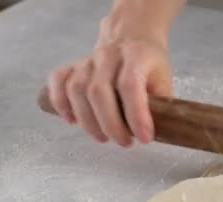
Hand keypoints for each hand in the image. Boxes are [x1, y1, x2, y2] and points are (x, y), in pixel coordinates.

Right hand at [47, 18, 172, 145]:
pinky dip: (60, 102)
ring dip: (88, 121)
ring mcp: (88, 60)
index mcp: (136, 56)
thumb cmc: (150, 66)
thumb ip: (161, 105)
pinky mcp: (73, 66)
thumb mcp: (164, 81)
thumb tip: (158, 134)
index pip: (130, 85)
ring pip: (77, 89)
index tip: (145, 138)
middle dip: (110, 124)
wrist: (133, 38)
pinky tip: (71, 120)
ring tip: (103, 138)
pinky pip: (58, 81)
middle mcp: (109, 55)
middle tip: (124, 142)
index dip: (136, 115)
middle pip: (99, 91)